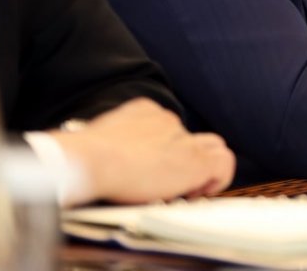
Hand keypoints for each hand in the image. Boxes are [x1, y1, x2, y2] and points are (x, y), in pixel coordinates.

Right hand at [50, 98, 235, 204]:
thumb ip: (112, 147)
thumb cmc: (83, 158)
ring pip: (211, 148)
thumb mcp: (98, 143)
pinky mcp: (196, 160)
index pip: (167, 129)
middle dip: (187, 159)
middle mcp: (167, 121)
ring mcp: (183, 139)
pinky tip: (199, 193)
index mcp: (144, 112)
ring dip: (203, 169)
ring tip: (187, 192)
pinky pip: (223, 164)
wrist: (90, 161)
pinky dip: (218, 179)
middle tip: (172, 185)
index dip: (166, 153)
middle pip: (191, 138)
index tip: (152, 173)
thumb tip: (107, 164)